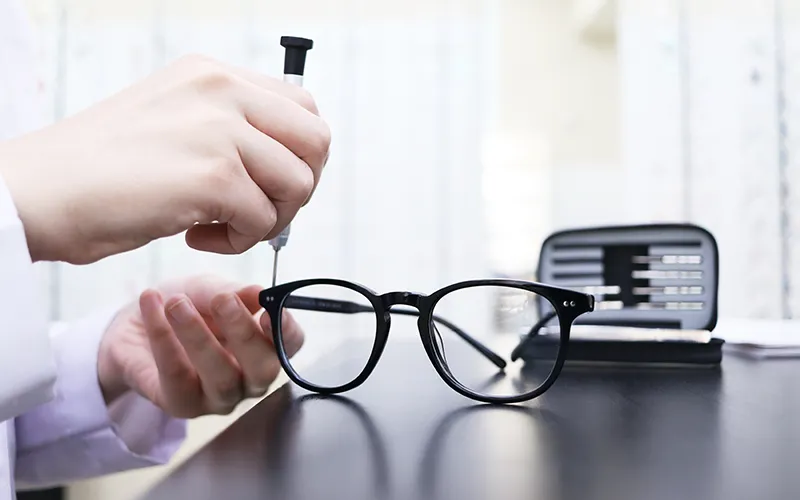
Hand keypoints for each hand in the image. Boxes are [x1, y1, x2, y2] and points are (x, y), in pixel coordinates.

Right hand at [0, 54, 329, 263]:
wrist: (40, 191)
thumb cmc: (102, 169)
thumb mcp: (174, 121)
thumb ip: (229, 128)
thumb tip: (284, 162)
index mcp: (214, 75)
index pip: (302, 107)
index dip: (298, 154)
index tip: (269, 183)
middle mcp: (223, 91)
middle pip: (316, 141)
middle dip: (299, 186)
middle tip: (261, 210)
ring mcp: (220, 130)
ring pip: (299, 184)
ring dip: (270, 219)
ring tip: (224, 227)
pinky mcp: (214, 175)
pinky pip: (264, 221)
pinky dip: (239, 241)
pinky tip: (198, 238)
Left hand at [97, 275, 304, 417]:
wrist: (133, 325)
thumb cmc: (185, 306)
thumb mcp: (207, 289)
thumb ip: (231, 291)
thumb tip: (259, 292)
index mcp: (265, 345)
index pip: (290, 345)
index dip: (286, 331)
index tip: (267, 311)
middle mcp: (248, 378)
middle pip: (262, 369)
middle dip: (244, 333)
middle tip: (222, 301)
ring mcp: (217, 397)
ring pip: (222, 378)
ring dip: (198, 336)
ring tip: (176, 303)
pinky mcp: (181, 404)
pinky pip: (176, 376)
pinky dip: (164, 339)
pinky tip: (152, 307)